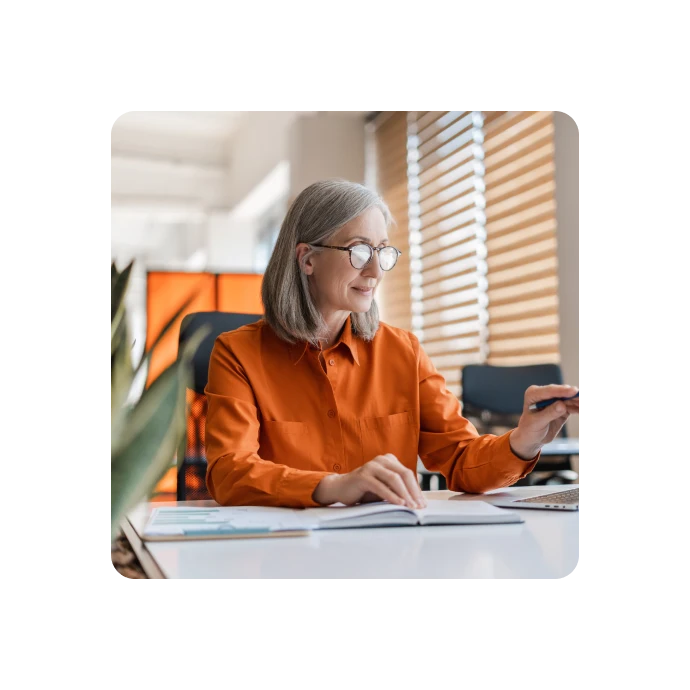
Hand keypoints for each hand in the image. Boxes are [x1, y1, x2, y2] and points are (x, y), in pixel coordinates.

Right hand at [312, 454, 426, 508]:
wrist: (340, 488)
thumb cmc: (364, 490)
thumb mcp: (384, 488)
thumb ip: (398, 489)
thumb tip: (418, 501)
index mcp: (389, 460)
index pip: (408, 474)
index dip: (417, 489)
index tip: (423, 503)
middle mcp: (381, 460)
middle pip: (404, 474)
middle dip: (414, 491)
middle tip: (420, 506)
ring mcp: (371, 466)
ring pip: (394, 479)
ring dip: (405, 494)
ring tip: (411, 506)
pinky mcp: (363, 476)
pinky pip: (381, 486)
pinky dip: (391, 496)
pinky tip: (399, 503)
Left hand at [509, 384, 580, 459]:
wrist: (531, 438)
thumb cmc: (529, 429)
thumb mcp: (537, 423)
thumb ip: (549, 413)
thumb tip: (562, 404)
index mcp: (533, 394)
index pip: (549, 391)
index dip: (562, 391)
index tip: (573, 391)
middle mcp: (544, 394)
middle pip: (561, 393)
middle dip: (573, 395)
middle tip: (584, 398)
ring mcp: (554, 401)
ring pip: (568, 399)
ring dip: (578, 401)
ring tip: (585, 404)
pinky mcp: (562, 408)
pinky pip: (571, 407)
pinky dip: (578, 408)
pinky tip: (583, 410)